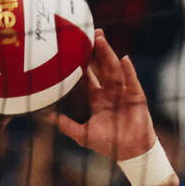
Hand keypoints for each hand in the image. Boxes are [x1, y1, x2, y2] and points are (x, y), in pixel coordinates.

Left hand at [47, 30, 155, 160]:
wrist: (130, 153)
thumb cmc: (108, 145)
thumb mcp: (83, 135)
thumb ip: (67, 126)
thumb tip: (48, 118)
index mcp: (97, 99)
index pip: (88, 77)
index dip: (82, 64)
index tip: (74, 49)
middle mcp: (110, 92)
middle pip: (102, 67)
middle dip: (97, 50)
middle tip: (91, 32)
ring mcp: (123, 92)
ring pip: (114, 69)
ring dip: (108, 54)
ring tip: (101, 39)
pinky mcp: (137, 96)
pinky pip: (132, 81)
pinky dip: (128, 71)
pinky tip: (124, 59)